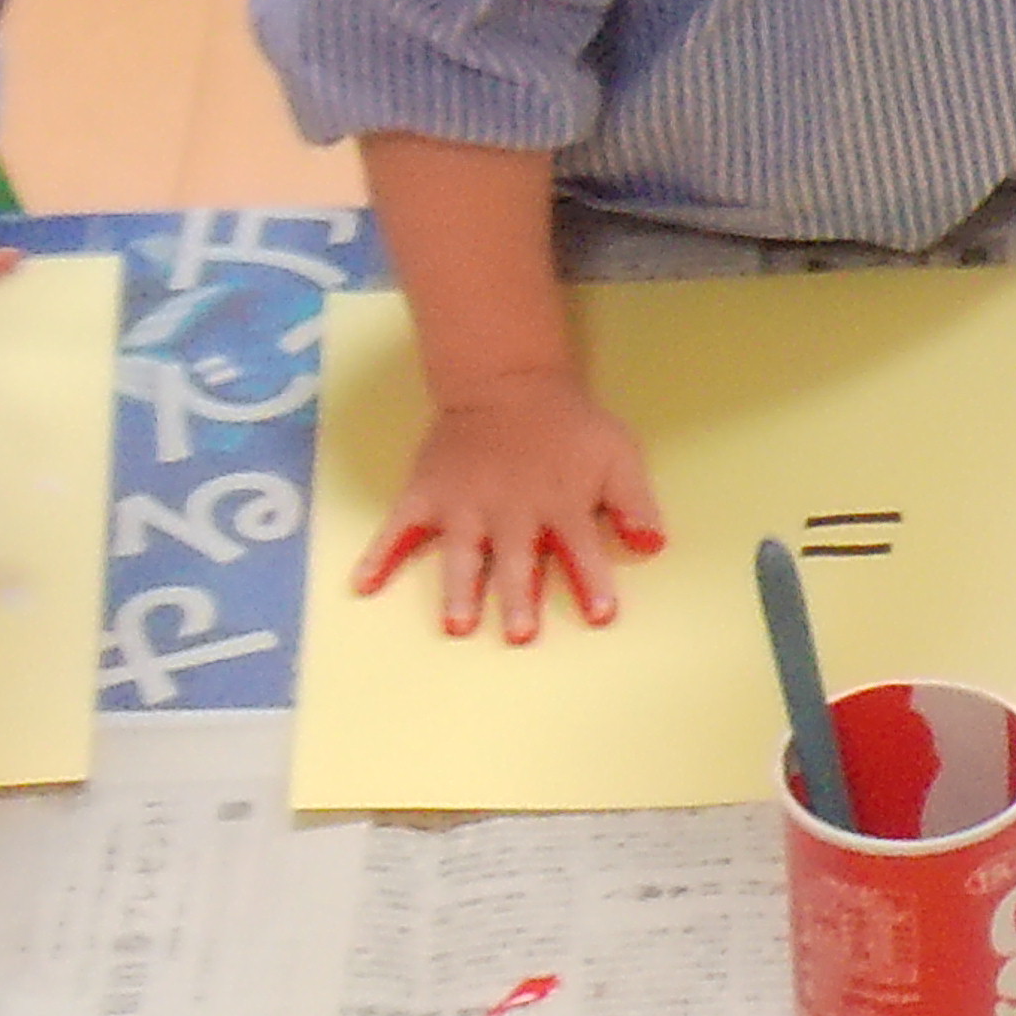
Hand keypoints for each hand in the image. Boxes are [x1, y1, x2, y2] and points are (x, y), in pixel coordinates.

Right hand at [359, 372, 671, 632]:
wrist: (506, 381)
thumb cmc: (568, 428)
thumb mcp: (616, 454)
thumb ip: (635, 502)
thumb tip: (653, 544)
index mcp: (559, 503)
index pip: (581, 547)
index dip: (592, 580)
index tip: (601, 614)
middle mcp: (509, 509)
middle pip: (515, 559)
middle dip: (517, 596)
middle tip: (519, 634)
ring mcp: (462, 503)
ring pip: (461, 552)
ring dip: (459, 589)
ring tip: (457, 625)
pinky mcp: (425, 495)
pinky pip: (397, 528)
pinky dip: (378, 556)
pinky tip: (363, 586)